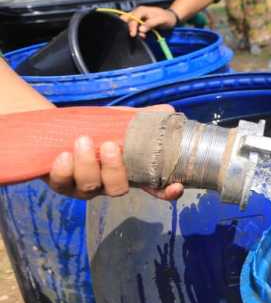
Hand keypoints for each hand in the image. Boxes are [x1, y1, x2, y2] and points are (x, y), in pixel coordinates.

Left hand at [45, 106, 183, 200]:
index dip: (166, 192)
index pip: (154, 189)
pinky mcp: (61, 185)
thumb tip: (167, 110)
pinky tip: (63, 155)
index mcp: (131, 173)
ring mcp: (85, 187)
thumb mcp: (122, 120)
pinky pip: (62, 184)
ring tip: (83, 140)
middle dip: (114, 169)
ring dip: (87, 164)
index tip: (175, 186)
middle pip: (117, 189)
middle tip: (110, 145)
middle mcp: (110, 185)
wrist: (63, 128)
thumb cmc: (100, 127)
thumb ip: (143, 118)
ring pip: (90, 186)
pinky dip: (64, 170)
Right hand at [125, 5, 178, 37]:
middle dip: (129, 27)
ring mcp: (137, 17)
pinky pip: (133, 26)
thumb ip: (151, 23)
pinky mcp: (139, 22)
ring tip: (142, 36)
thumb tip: (141, 29)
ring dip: (133, 30)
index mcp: (141, 10)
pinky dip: (136, 31)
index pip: (132, 18)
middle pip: (126, 19)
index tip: (133, 34)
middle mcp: (137, 12)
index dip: (132, 26)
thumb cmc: (167, 17)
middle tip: (135, 35)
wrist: (171, 18)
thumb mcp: (161, 20)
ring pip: (128, 23)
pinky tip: (143, 35)